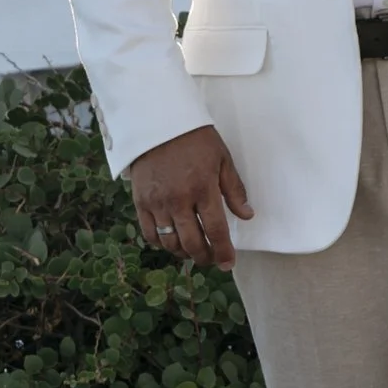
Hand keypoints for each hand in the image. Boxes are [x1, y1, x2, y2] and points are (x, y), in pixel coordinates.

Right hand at [126, 124, 254, 268]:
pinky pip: (149, 234)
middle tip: (212, 260)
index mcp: (203, 188)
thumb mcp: (222, 159)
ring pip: (170, 242)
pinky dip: (161, 243)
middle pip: (192, 242)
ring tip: (194, 252)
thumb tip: (247, 216)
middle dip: (204, 257)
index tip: (229, 263)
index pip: (216, 230)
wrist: (158, 123)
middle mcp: (179, 200)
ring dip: (184, 253)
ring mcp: (157, 203)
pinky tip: (172, 242)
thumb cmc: (196, 140)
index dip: (223, 251)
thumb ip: (234, 190)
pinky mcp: (140, 202)